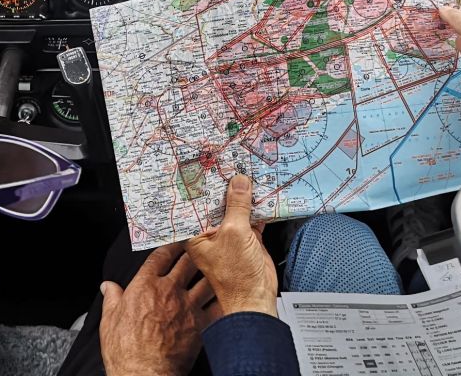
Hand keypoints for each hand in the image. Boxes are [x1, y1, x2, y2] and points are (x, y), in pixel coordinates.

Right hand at [99, 243, 216, 375]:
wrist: (144, 373)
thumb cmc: (125, 350)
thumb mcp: (109, 320)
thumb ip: (111, 298)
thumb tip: (107, 287)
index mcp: (145, 285)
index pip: (160, 255)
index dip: (170, 244)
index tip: (177, 240)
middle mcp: (168, 290)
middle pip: (187, 261)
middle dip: (196, 251)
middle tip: (202, 246)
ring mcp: (187, 306)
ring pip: (206, 279)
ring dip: (213, 272)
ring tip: (218, 266)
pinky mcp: (201, 324)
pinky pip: (217, 305)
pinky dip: (223, 298)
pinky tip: (227, 294)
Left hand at [186, 175, 277, 316]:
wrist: (257, 298)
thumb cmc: (235, 276)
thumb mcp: (234, 233)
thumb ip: (237, 206)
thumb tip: (239, 182)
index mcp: (197, 233)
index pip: (197, 202)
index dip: (203, 184)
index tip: (208, 164)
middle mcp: (210, 233)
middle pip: (217, 203)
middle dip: (226, 186)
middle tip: (231, 162)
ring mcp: (230, 235)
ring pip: (236, 209)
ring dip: (243, 195)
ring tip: (248, 171)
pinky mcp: (247, 239)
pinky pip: (251, 217)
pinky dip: (258, 207)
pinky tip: (263, 193)